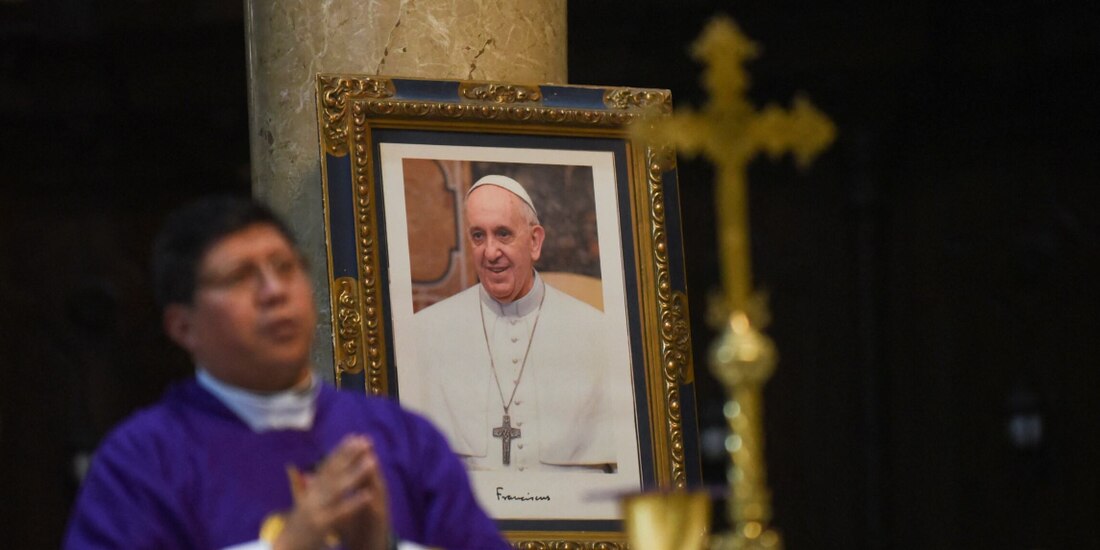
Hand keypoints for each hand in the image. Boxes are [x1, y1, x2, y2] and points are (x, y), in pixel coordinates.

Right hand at [275, 435, 389, 549]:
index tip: (354, 437)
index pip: (327, 467)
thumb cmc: (297, 529)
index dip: (340, 451)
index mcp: (310, 492)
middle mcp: (312, 497)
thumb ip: (307, 489)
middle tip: (367, 441)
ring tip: (372, 461)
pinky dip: (354, 503)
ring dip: (356, 473)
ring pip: (338, 488)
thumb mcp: (302, 505)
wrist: (285, 549)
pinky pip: (341, 513)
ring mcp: (316, 510)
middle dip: (350, 456)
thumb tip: (307, 472)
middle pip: (333, 472)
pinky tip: (368, 494)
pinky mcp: (321, 526)